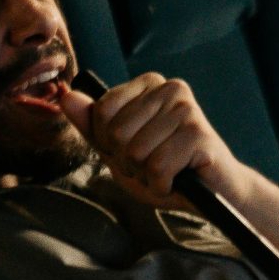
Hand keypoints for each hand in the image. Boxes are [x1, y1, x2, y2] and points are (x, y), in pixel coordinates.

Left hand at [59, 72, 253, 208]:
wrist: (212, 195)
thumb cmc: (165, 170)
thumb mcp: (119, 149)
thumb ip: (91, 125)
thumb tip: (66, 96)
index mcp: (150, 84)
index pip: (102, 110)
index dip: (109, 143)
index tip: (134, 150)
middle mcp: (171, 88)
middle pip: (116, 132)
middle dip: (128, 161)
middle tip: (154, 165)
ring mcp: (187, 109)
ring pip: (135, 152)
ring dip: (146, 175)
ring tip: (168, 172)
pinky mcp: (200, 135)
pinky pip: (158, 168)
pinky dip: (163, 185)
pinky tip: (179, 181)